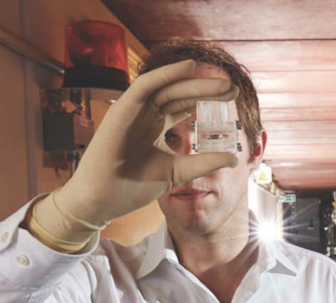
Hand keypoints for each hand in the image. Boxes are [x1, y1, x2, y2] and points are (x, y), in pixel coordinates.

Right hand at [30, 60, 239, 250]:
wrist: (101, 201)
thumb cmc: (131, 187)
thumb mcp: (178, 172)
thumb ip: (203, 163)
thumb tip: (234, 159)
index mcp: (155, 127)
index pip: (184, 105)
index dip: (207, 100)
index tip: (232, 99)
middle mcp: (145, 115)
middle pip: (179, 95)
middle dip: (207, 90)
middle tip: (233, 89)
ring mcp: (132, 111)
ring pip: (167, 88)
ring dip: (194, 82)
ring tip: (222, 83)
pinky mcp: (121, 111)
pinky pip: (144, 85)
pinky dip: (166, 74)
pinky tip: (190, 68)